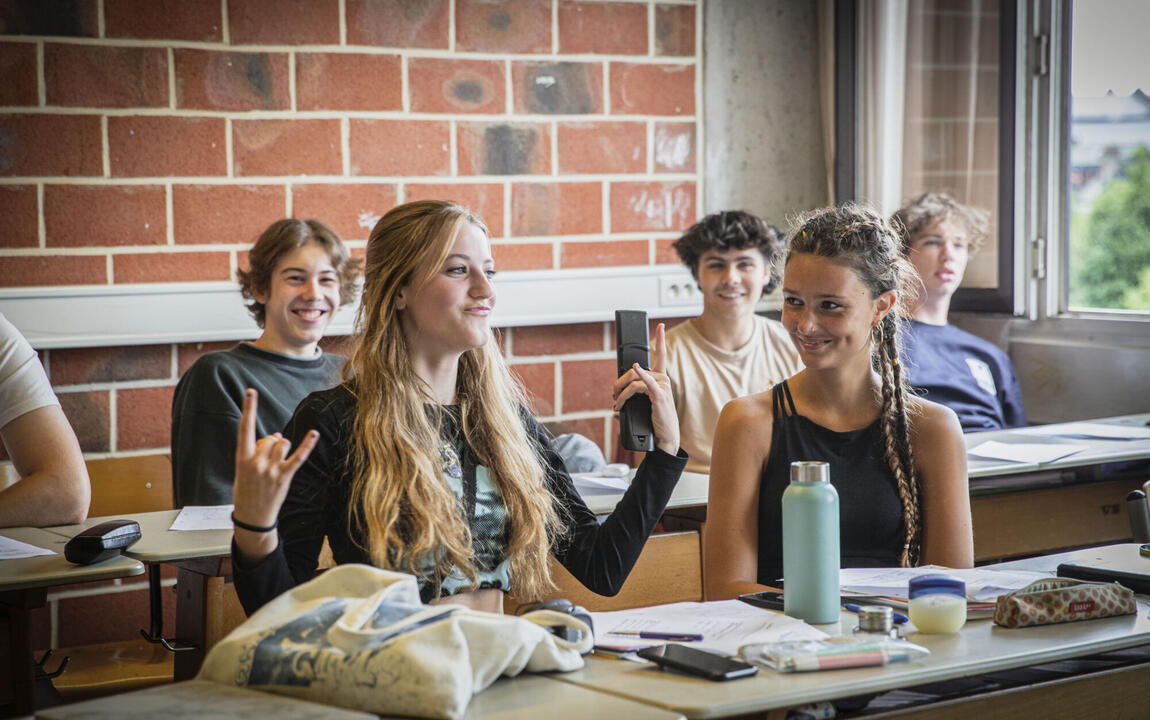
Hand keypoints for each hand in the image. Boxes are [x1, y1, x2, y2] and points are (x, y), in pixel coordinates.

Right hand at [232, 389, 316, 531]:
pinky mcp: (284, 476)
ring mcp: (271, 470)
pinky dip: (307, 445)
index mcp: (242, 459)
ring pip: (282, 443)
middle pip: (270, 437)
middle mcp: (256, 462)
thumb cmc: (247, 490)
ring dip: (282, 447)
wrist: (252, 517)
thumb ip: (258, 450)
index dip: (248, 409)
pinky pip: (298, 457)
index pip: (244, 429)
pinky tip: (314, 434)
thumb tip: (276, 435)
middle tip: (266, 460)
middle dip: (270, 443)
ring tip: (276, 460)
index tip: (251, 392)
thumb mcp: (244, 469)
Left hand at [612, 323, 679, 454]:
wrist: (664, 438)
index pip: (661, 355)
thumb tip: (616, 396)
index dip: (661, 338)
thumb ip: (634, 394)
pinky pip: (646, 384)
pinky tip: (635, 369)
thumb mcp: (644, 404)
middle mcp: (663, 379)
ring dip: (621, 394)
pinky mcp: (660, 396)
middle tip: (613, 396)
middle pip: (634, 372)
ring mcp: (663, 387)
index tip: (661, 325)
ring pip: (634, 381)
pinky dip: (640, 376)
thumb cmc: (655, 420)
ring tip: (617, 405)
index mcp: (661, 379)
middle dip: (619, 383)